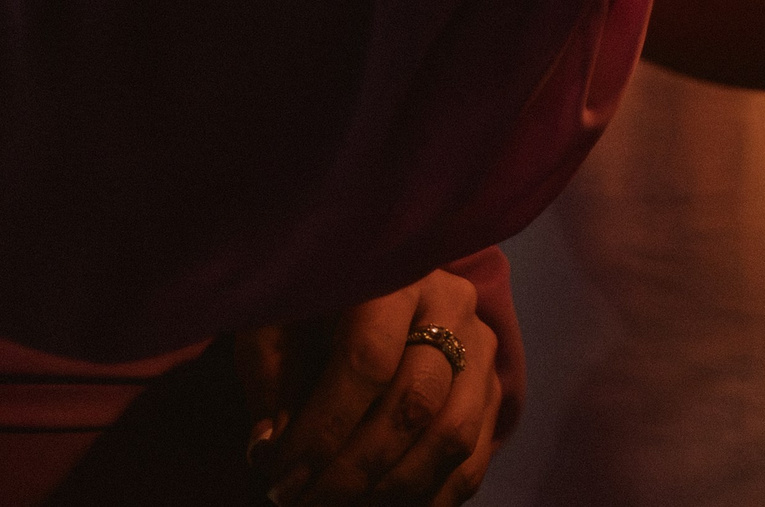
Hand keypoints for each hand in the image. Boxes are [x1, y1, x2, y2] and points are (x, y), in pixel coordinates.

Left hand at [239, 269, 500, 505]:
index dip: (324, 428)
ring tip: (339, 506)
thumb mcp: (275, 327)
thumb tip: (270, 447)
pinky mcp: (493, 385)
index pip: (368, 360)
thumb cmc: (311, 308)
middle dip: (354, 468)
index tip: (279, 476)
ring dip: (392, 488)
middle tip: (303, 501)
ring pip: (454, 433)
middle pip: (416, 401)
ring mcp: (481, 345)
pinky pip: (474, 456)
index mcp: (393, 279)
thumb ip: (270, 381)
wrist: (367, 290)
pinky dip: (431, 497)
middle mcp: (452, 304)